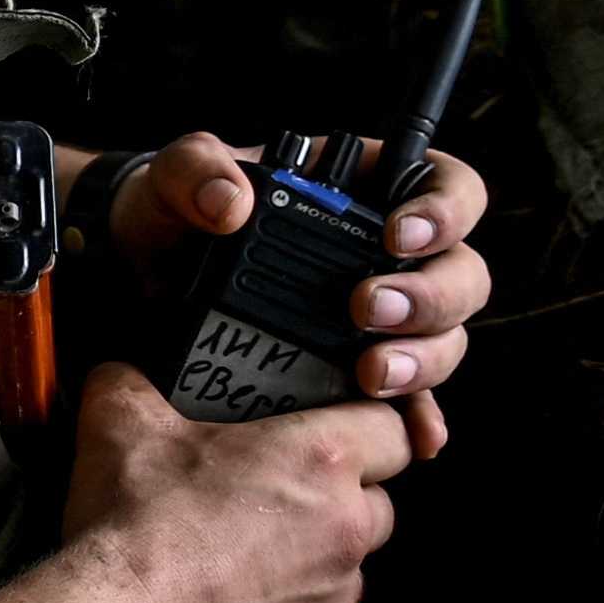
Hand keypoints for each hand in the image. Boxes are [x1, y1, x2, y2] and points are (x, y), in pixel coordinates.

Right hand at [57, 368, 411, 602]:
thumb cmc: (137, 530)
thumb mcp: (121, 421)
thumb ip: (134, 382)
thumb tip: (123, 376)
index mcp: (320, 461)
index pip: (392, 430)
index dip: (368, 425)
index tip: (339, 429)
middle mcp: (344, 530)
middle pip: (377, 502)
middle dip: (340, 496)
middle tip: (277, 490)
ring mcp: (334, 598)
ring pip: (347, 566)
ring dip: (313, 555)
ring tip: (246, 550)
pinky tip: (230, 599)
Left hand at [83, 129, 492, 464]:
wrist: (142, 276)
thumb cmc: (176, 212)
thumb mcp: (176, 175)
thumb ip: (196, 168)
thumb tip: (228, 201)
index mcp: (366, 190)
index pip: (447, 187)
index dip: (445, 209)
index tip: (397, 235)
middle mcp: (387, 255)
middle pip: (462, 273)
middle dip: (429, 297)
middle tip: (366, 311)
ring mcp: (378, 317)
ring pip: (445, 337)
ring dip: (422, 359)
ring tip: (371, 374)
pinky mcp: (358, 369)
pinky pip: (411, 396)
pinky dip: (418, 415)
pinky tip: (414, 434)